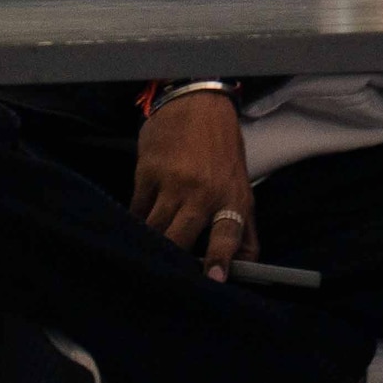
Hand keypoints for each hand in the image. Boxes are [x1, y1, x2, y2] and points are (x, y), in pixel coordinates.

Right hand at [130, 86, 258, 276]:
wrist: (197, 103)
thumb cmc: (222, 151)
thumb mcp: (241, 187)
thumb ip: (242, 228)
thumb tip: (245, 267)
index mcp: (232, 198)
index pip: (228, 235)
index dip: (220, 259)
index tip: (212, 279)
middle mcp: (204, 192)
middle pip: (180, 240)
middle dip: (171, 261)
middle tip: (164, 278)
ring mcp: (174, 182)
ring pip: (155, 229)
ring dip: (150, 244)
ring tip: (146, 257)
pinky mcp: (148, 173)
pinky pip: (137, 211)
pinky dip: (137, 222)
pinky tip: (138, 227)